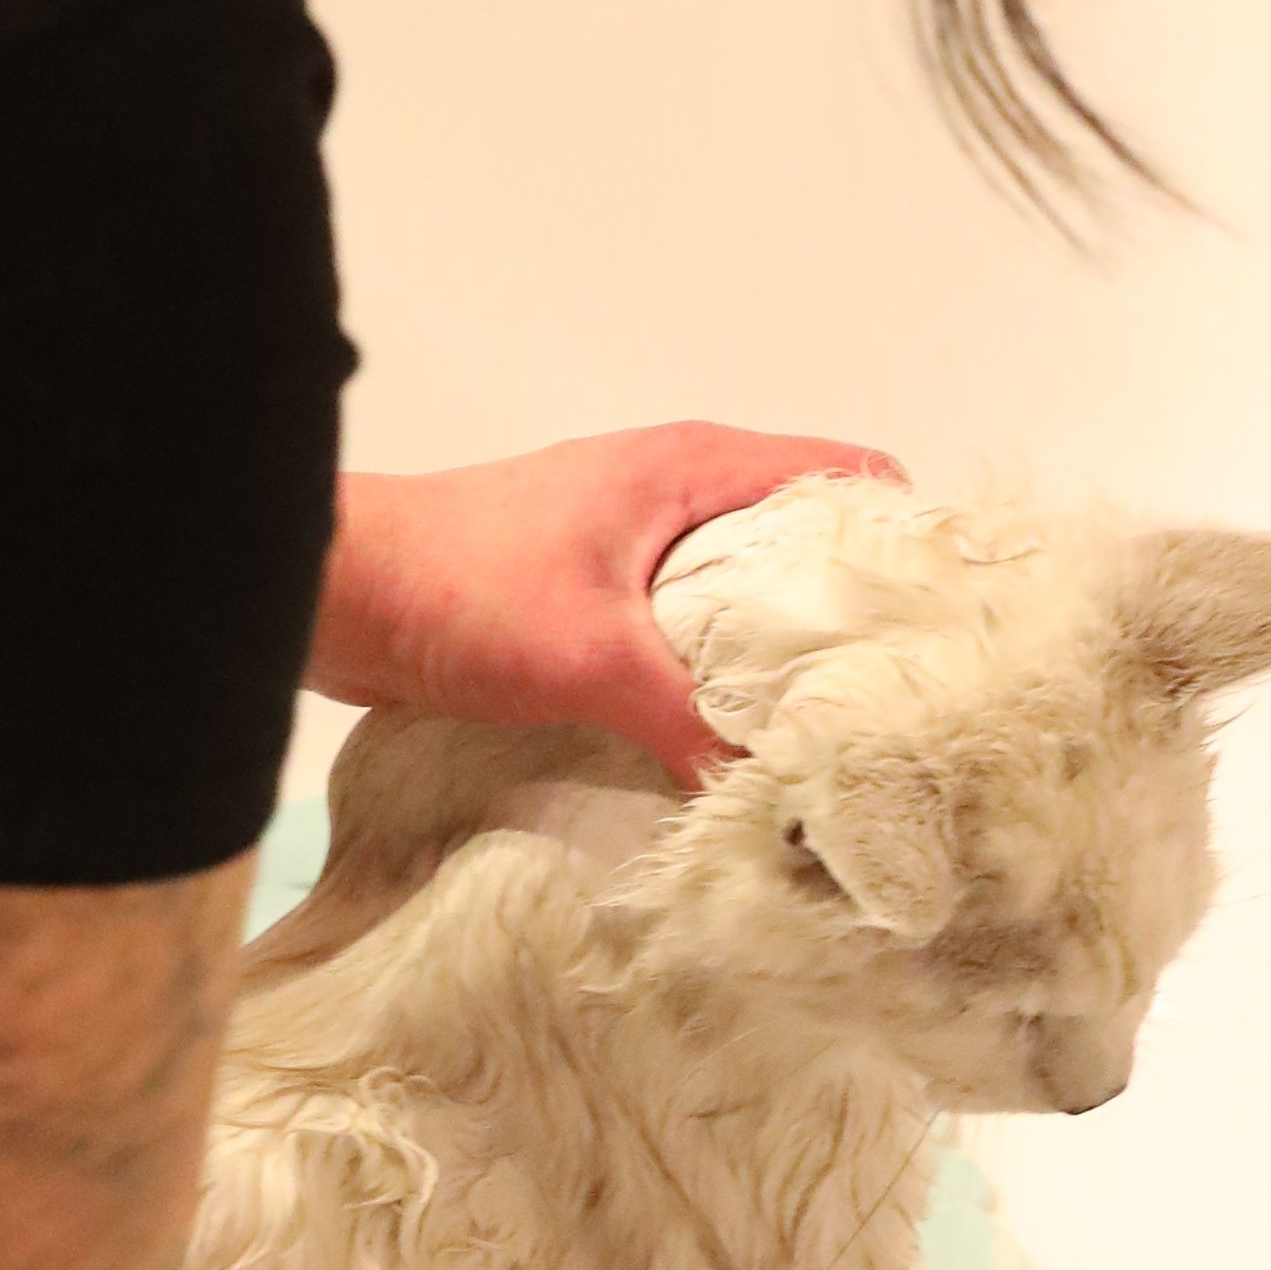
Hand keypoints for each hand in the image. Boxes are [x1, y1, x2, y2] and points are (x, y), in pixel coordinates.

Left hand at [311, 428, 901, 784]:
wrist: (331, 591)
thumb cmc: (458, 587)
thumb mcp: (594, 661)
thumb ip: (692, 726)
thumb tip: (776, 803)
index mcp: (695, 467)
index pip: (846, 475)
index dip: (902, 540)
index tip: (939, 625)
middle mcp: (675, 491)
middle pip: (803, 540)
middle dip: (848, 613)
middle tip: (890, 704)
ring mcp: (631, 540)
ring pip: (740, 591)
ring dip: (775, 654)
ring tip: (822, 735)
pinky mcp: (591, 592)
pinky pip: (684, 628)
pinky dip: (712, 674)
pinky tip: (727, 742)